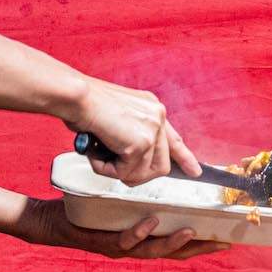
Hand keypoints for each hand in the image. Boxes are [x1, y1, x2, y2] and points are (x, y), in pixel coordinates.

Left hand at [19, 198, 227, 260]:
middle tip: (221, 243)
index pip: (180, 243)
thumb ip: (141, 193)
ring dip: (173, 242)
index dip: (204, 243)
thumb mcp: (119, 198)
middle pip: (174, 253)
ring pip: (153, 251)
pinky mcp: (102, 242)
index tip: (227, 239)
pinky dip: (139, 232)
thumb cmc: (87, 207)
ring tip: (191, 232)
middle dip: (199, 249)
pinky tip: (150, 222)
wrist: (52, 219)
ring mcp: (120, 248)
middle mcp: (136, 247)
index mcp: (144, 237)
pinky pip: (125, 240)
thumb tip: (164, 169)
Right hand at [63, 78, 200, 185]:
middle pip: (161, 165)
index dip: (184, 157)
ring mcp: (152, 130)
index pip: (174, 139)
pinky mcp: (140, 143)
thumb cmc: (85, 104)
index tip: (194, 171)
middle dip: (139, 175)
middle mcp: (158, 117)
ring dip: (119, 172)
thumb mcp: (116, 117)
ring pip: (144, 172)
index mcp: (153, 108)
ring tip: (100, 157)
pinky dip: (107, 169)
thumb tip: (131, 158)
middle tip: (119, 173)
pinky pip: (126, 172)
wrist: (76, 96)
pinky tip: (96, 154)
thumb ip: (130, 133)